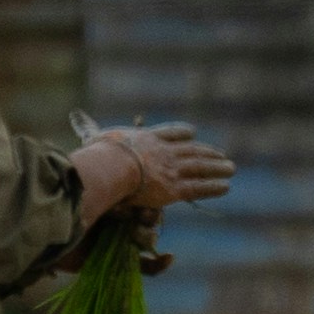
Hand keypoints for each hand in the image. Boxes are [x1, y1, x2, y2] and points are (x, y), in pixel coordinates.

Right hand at [75, 123, 233, 232]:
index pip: (170, 133)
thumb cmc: (99, 155)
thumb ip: (92, 133)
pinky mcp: (174, 188)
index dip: (183, 133)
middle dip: (208, 152)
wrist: (111, 167)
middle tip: (221, 154)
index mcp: (147, 139)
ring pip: (201, 166)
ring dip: (218, 167)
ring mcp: (171, 169)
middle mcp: (164, 151)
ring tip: (231, 168)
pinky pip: (199, 187)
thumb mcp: (97, 138)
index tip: (193, 133)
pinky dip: (214, 186)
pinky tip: (226, 186)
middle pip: (191, 150)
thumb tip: (82, 125)